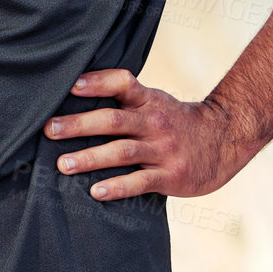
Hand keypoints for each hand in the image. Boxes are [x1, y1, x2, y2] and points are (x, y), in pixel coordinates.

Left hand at [42, 68, 255, 200]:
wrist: (223, 140)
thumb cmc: (174, 120)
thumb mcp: (154, 100)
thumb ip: (124, 98)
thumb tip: (75, 92)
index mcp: (148, 100)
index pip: (123, 83)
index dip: (97, 82)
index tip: (70, 85)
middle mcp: (154, 122)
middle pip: (113, 120)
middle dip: (79, 125)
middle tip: (49, 130)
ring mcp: (163, 149)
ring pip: (122, 152)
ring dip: (90, 158)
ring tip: (62, 164)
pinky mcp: (170, 176)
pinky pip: (140, 182)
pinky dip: (117, 186)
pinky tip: (96, 191)